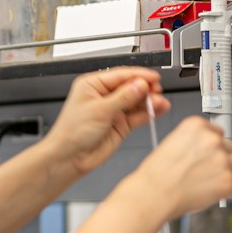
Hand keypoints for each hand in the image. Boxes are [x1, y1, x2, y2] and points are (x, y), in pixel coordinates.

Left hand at [42, 67, 168, 177]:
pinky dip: (149, 113)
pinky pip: (138, 116)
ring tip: (160, 102)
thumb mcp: (99, 110)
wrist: (70, 157)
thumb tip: (140, 85)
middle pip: (131, 87)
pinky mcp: (121, 125)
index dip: (139, 75)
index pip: (121, 75)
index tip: (153, 77)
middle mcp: (104, 96)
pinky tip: (159, 110)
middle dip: (146, 89)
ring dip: (150, 101)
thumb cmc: (72, 132)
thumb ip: (123, 97)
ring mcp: (114, 110)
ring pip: (137, 102)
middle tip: (157, 91)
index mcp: (93, 85)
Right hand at [129, 117, 231, 218]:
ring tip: (211, 182)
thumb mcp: (173, 143)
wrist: (153, 193)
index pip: (218, 132)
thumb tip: (209, 150)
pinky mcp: (228, 180)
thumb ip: (195, 142)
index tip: (209, 155)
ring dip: (229, 173)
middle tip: (208, 171)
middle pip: (230, 147)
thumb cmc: (157, 174)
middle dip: (222, 159)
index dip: (213, 147)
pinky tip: (220, 191)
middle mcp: (212, 139)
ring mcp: (222, 159)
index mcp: (197, 125)